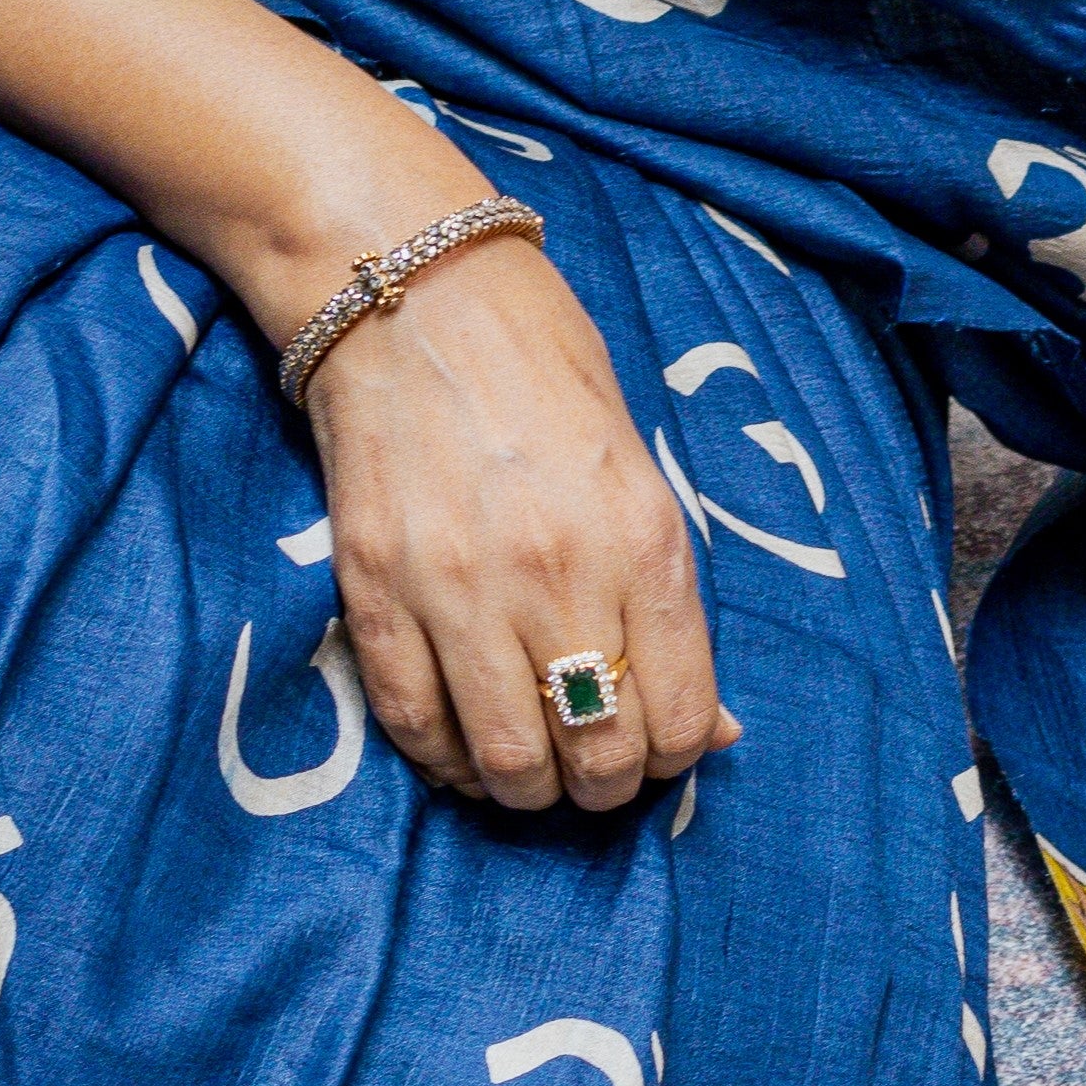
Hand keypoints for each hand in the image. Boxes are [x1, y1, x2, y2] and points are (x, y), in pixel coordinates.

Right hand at [301, 235, 738, 813]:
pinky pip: (412, 722)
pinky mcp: (374, 586)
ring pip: (506, 761)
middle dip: (602, 788)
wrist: (418, 294)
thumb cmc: (548, 371)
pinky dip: (442, 760)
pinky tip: (460, 749)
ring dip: (525, 791)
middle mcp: (557, 573)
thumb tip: (711, 730)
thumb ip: (671, 603)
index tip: (654, 750)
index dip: (672, 761)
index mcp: (643, 539)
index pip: (677, 718)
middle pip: (595, 753)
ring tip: (528, 773)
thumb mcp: (642, 473)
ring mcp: (458, 585)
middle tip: (591, 773)